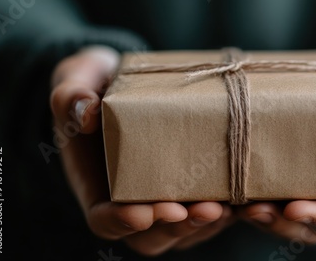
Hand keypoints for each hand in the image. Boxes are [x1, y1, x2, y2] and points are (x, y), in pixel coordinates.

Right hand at [50, 46, 234, 255]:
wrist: (125, 83)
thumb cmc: (96, 86)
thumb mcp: (77, 81)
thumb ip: (71, 95)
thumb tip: (86, 111)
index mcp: (99, 184)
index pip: (105, 218)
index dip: (122, 221)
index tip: (143, 213)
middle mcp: (133, 198)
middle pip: (152, 235)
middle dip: (176, 227)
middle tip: (200, 210)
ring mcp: (165, 195)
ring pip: (185, 229)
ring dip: (206, 222)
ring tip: (227, 205)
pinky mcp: (192, 184)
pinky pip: (210, 209)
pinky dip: (228, 207)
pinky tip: (245, 195)